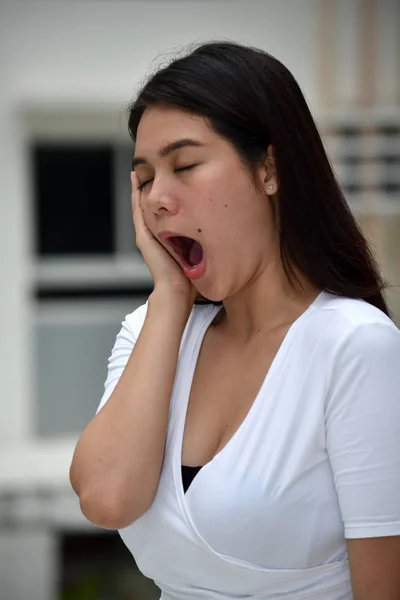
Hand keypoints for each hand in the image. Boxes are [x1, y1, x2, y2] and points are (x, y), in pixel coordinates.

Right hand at [131, 172, 196, 305]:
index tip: (167, 177)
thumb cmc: (191, 277)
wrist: (178, 291)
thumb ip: (201, 240)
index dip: (162, 195)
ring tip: (138, 168)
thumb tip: (219, 228)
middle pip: (148, 205)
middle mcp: (152, 235)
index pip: (162, 211)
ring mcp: (145, 235)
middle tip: (148, 167)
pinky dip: (136, 194)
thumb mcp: (198, 251)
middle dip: (150, 187)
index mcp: (164, 238)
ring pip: (140, 205)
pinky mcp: (143, 236)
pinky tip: (135, 179)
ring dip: (140, 186)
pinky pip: (138, 209)